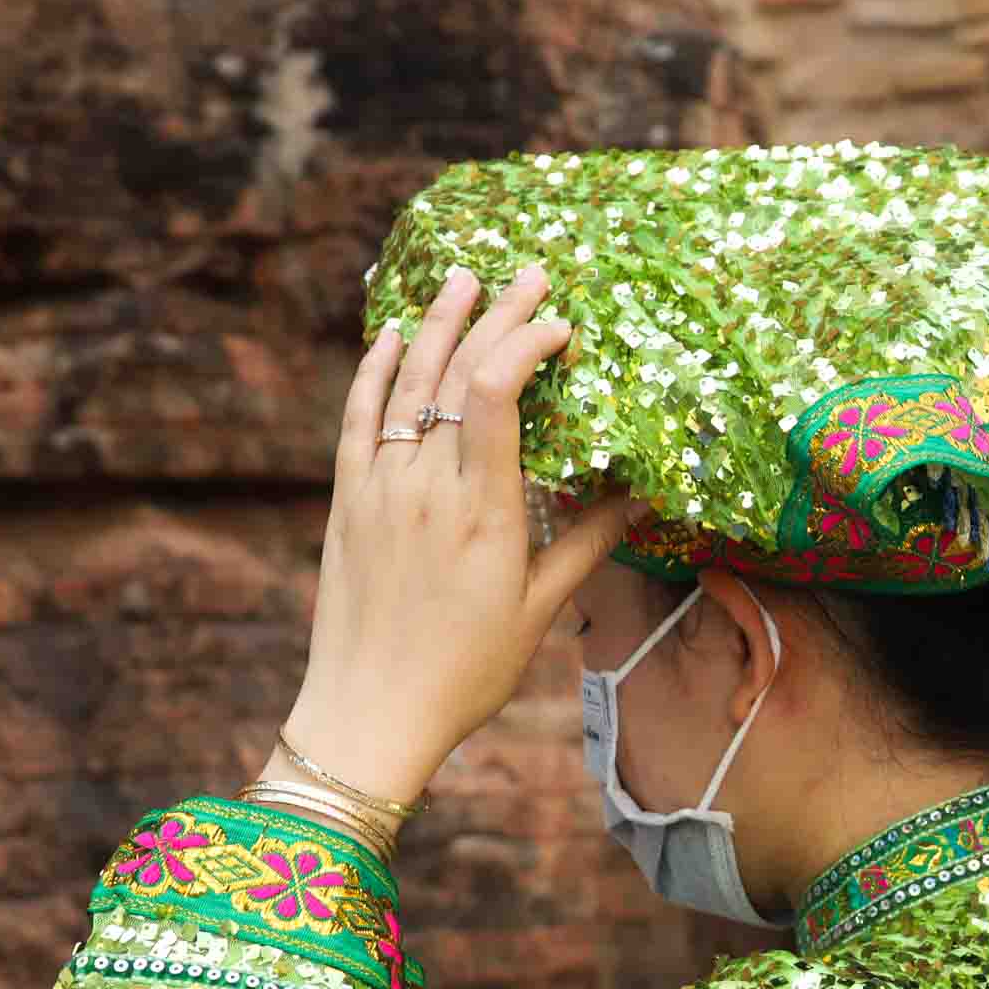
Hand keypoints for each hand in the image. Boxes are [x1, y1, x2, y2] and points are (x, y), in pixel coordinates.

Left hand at [281, 265, 641, 804]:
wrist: (369, 713)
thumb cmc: (466, 672)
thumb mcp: (538, 611)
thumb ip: (587, 545)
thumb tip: (640, 499)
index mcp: (483, 512)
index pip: (496, 394)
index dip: (527, 344)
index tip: (562, 327)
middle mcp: (426, 487)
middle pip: (456, 373)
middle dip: (496, 316)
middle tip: (529, 275)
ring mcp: (380, 488)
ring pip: (405, 383)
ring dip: (435, 323)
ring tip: (464, 277)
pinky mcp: (348, 501)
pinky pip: (358, 417)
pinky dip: (373, 370)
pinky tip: (389, 335)